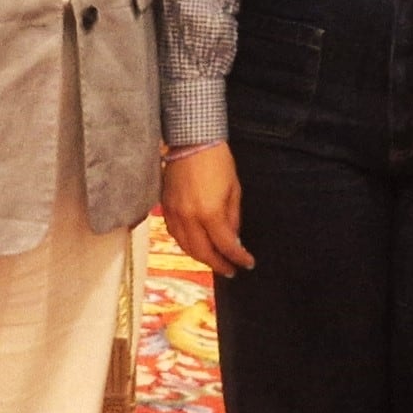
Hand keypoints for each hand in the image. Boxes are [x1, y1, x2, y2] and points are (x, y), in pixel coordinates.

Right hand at [162, 145, 253, 277]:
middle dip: (219, 264)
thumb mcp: (234, 189)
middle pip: (203, 253)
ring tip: (215, 261)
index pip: (226, 245)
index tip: (248, 263)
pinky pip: (175, 234)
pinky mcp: (165, 207)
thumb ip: (233, 218)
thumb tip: (233, 239)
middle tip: (231, 271)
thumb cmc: (217, 161)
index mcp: (209, 212)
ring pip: (186, 246)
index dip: (238, 258)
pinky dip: (186, 244)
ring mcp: (174, 213)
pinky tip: (196, 246)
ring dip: (202, 257)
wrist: (191, 140)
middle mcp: (189, 217)